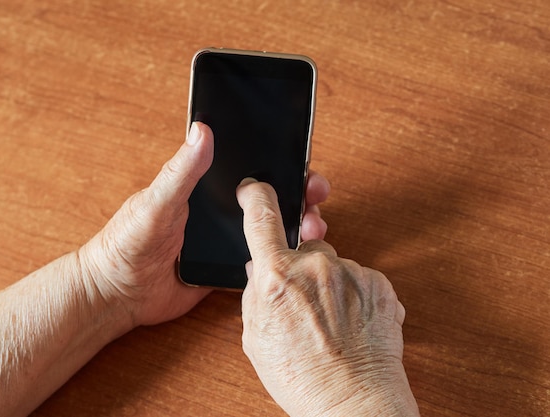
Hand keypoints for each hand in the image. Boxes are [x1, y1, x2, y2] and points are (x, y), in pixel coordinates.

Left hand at [78, 123, 330, 329]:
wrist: (117, 294)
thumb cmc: (126, 242)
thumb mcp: (155, 202)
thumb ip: (180, 171)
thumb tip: (202, 129)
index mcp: (203, 188)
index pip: (249, 167)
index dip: (279, 162)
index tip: (303, 160)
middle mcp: (219, 211)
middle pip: (269, 198)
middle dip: (298, 194)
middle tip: (316, 195)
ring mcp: (225, 241)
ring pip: (270, 229)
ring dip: (296, 226)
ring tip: (314, 228)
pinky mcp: (227, 269)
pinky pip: (259, 260)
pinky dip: (280, 258)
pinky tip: (297, 258)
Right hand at [237, 179, 419, 415]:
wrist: (354, 404)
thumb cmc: (303, 378)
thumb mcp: (256, 338)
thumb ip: (254, 294)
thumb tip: (259, 268)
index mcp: (277, 277)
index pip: (262, 216)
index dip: (256, 196)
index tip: (255, 189)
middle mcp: (315, 267)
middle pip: (303, 244)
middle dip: (300, 265)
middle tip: (302, 302)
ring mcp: (351, 273)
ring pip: (333, 264)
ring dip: (328, 283)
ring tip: (329, 322)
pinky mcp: (379, 283)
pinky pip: (358, 277)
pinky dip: (353, 294)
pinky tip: (349, 323)